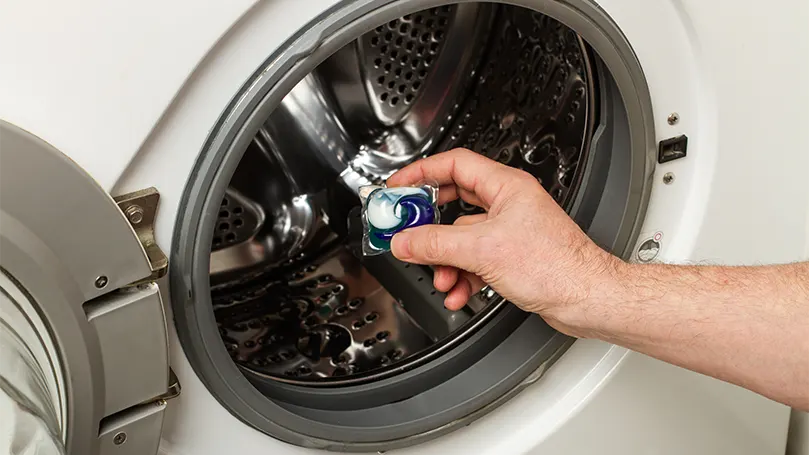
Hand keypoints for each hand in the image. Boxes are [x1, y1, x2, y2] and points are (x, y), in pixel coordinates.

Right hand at [386, 148, 623, 335]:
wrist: (586, 299)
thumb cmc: (557, 266)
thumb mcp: (482, 250)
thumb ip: (436, 244)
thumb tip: (405, 241)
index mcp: (506, 186)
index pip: (454, 164)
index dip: (422, 173)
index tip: (399, 188)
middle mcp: (508, 204)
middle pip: (453, 203)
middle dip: (429, 225)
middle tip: (406, 232)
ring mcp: (509, 231)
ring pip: (462, 238)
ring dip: (446, 261)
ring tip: (442, 278)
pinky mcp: (511, 256)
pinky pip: (474, 260)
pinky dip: (462, 276)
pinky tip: (459, 292)